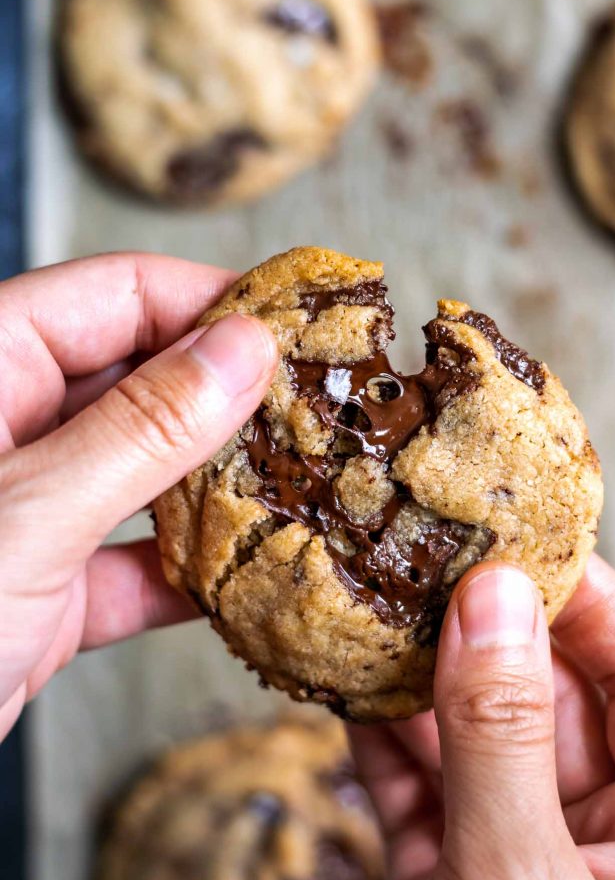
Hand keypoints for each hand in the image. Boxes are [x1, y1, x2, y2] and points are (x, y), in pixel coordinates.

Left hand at [0, 253, 276, 740]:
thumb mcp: (26, 513)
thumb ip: (141, 430)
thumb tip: (240, 349)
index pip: (118, 294)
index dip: (210, 303)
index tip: (295, 325)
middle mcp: (7, 425)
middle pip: (141, 379)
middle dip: (229, 399)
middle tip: (318, 412)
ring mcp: (28, 506)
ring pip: (145, 470)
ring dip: (216, 487)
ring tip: (298, 485)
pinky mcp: (43, 585)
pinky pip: (132, 559)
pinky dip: (184, 573)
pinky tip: (240, 579)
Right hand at [350, 556, 614, 879]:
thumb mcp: (524, 871)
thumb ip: (505, 734)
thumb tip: (491, 596)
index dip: (589, 600)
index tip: (521, 538)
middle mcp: (607, 832)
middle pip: (551, 695)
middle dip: (483, 627)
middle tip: (431, 559)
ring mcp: (522, 853)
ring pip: (476, 737)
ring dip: (418, 675)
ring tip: (378, 601)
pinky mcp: (447, 878)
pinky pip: (418, 789)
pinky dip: (383, 740)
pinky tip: (351, 682)